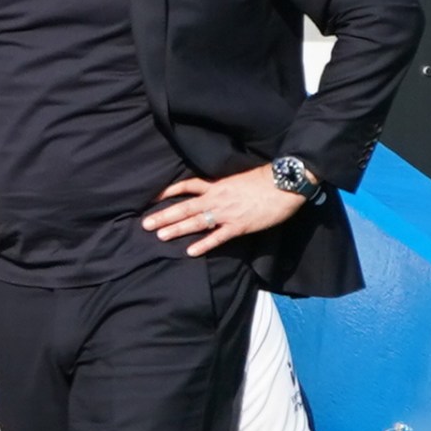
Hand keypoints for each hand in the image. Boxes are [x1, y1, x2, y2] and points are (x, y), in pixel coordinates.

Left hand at [141, 165, 305, 256]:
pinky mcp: (239, 226)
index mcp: (216, 185)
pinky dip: (204, 244)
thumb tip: (211, 191)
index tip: (152, 197)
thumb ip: (222, 186)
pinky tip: (191, 251)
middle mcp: (217, 198)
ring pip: (197, 221)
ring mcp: (227, 212)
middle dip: (164, 215)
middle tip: (146, 224)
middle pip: (185, 206)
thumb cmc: (263, 180)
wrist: (284, 184)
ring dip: (177, 229)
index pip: (186, 185)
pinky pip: (218, 237)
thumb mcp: (237, 179)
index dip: (168, 191)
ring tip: (160, 236)